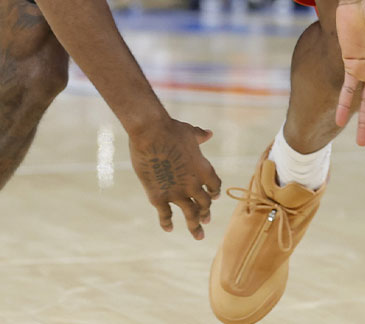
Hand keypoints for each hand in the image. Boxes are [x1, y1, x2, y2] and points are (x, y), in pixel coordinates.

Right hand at [127, 116, 220, 239]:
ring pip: (190, 214)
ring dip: (195, 225)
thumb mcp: (189, 132)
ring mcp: (177, 193)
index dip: (214, 193)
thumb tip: (209, 133)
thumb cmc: (171, 129)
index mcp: (204, 169)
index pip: (214, 186)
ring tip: (198, 235)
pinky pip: (165, 215)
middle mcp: (194, 185)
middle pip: (204, 204)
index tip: (213, 198)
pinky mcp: (158, 196)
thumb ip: (200, 137)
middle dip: (205, 213)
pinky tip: (169, 228)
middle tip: (206, 221)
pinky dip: (167, 223)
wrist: (151, 133)